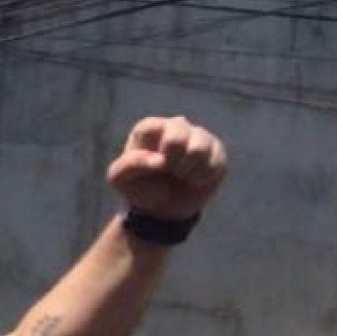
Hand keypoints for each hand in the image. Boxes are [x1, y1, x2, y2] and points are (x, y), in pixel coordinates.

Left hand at [107, 116, 226, 220]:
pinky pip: (215, 162)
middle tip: (169, 172)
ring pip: (199, 147)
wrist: (162, 210)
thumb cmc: (139, 188)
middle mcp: (175, 126)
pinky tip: (194, 179)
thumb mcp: (120, 179)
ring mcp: (198, 136)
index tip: (155, 167)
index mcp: (150, 128)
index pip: (150, 127)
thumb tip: (159, 160)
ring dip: (187, 171)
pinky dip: (201, 178)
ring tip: (181, 176)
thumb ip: (130, 165)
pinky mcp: (216, 150)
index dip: (153, 152)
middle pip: (178, 132)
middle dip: (172, 160)